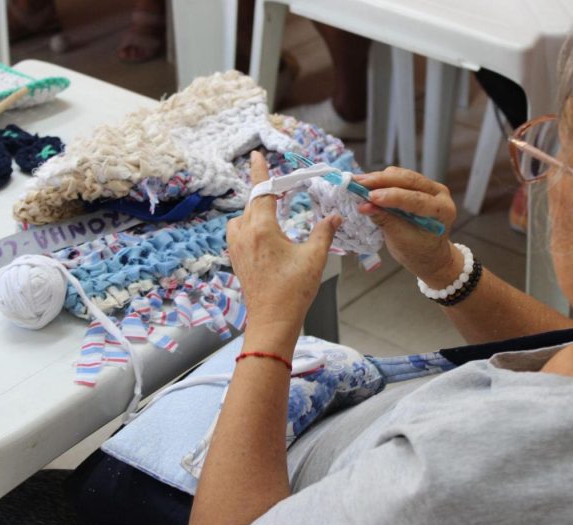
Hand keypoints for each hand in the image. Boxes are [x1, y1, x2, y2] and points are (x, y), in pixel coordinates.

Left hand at [226, 152, 341, 333]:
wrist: (272, 321)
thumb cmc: (293, 290)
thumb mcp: (315, 257)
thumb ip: (324, 232)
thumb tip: (335, 216)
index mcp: (262, 229)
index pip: (260, 191)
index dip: (259, 171)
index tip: (256, 155)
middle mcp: (244, 235)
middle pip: (251, 204)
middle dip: (264, 193)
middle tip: (280, 190)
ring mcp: (237, 248)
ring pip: (241, 218)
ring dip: (254, 211)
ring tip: (273, 213)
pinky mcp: (237, 260)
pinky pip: (238, 233)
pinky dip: (249, 226)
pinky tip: (265, 234)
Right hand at [355, 166, 461, 287]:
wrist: (428, 255)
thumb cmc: (418, 252)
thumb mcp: (401, 240)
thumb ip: (385, 221)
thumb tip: (364, 206)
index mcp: (443, 210)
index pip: (417, 199)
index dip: (392, 196)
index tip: (370, 196)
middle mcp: (440, 193)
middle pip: (409, 180)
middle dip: (381, 181)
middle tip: (358, 183)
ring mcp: (430, 187)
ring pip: (402, 175)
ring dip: (379, 178)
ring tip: (358, 182)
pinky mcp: (418, 185)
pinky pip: (399, 177)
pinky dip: (382, 180)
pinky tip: (367, 183)